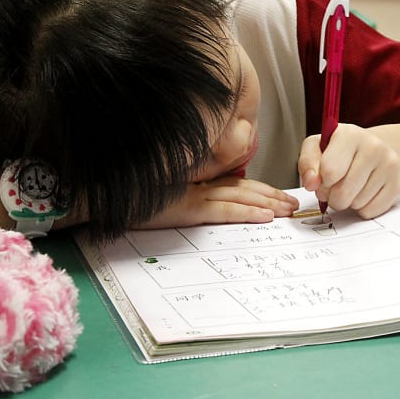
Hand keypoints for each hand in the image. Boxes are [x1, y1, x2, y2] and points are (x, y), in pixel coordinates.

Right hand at [136, 177, 298, 229]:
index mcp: (194, 181)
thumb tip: (206, 207)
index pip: (235, 183)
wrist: (106, 198)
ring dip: (268, 203)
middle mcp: (197, 183)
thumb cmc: (131, 200)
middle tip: (293, 204)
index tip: (279, 196)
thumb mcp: (163, 198)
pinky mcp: (187, 207)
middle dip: (272, 195)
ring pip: (240, 196)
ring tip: (288, 211)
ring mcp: (193, 194)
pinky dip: (247, 212)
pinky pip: (224, 210)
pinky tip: (265, 217)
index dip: (260, 189)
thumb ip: (186, 198)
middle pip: (244, 187)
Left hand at [298, 124, 399, 218]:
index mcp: (349, 134)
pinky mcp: (398, 183)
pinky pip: (371, 211)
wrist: (372, 151)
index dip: (321, 182)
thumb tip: (311, 183)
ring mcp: (389, 165)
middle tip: (335, 187)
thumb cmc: (340, 151)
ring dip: (348, 202)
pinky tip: (364, 193)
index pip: (329, 171)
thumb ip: (307, 163)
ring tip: (351, 187)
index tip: (323, 179)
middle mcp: (373, 146)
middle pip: (342, 193)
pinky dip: (362, 208)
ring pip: (356, 204)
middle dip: (332, 197)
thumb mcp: (317, 148)